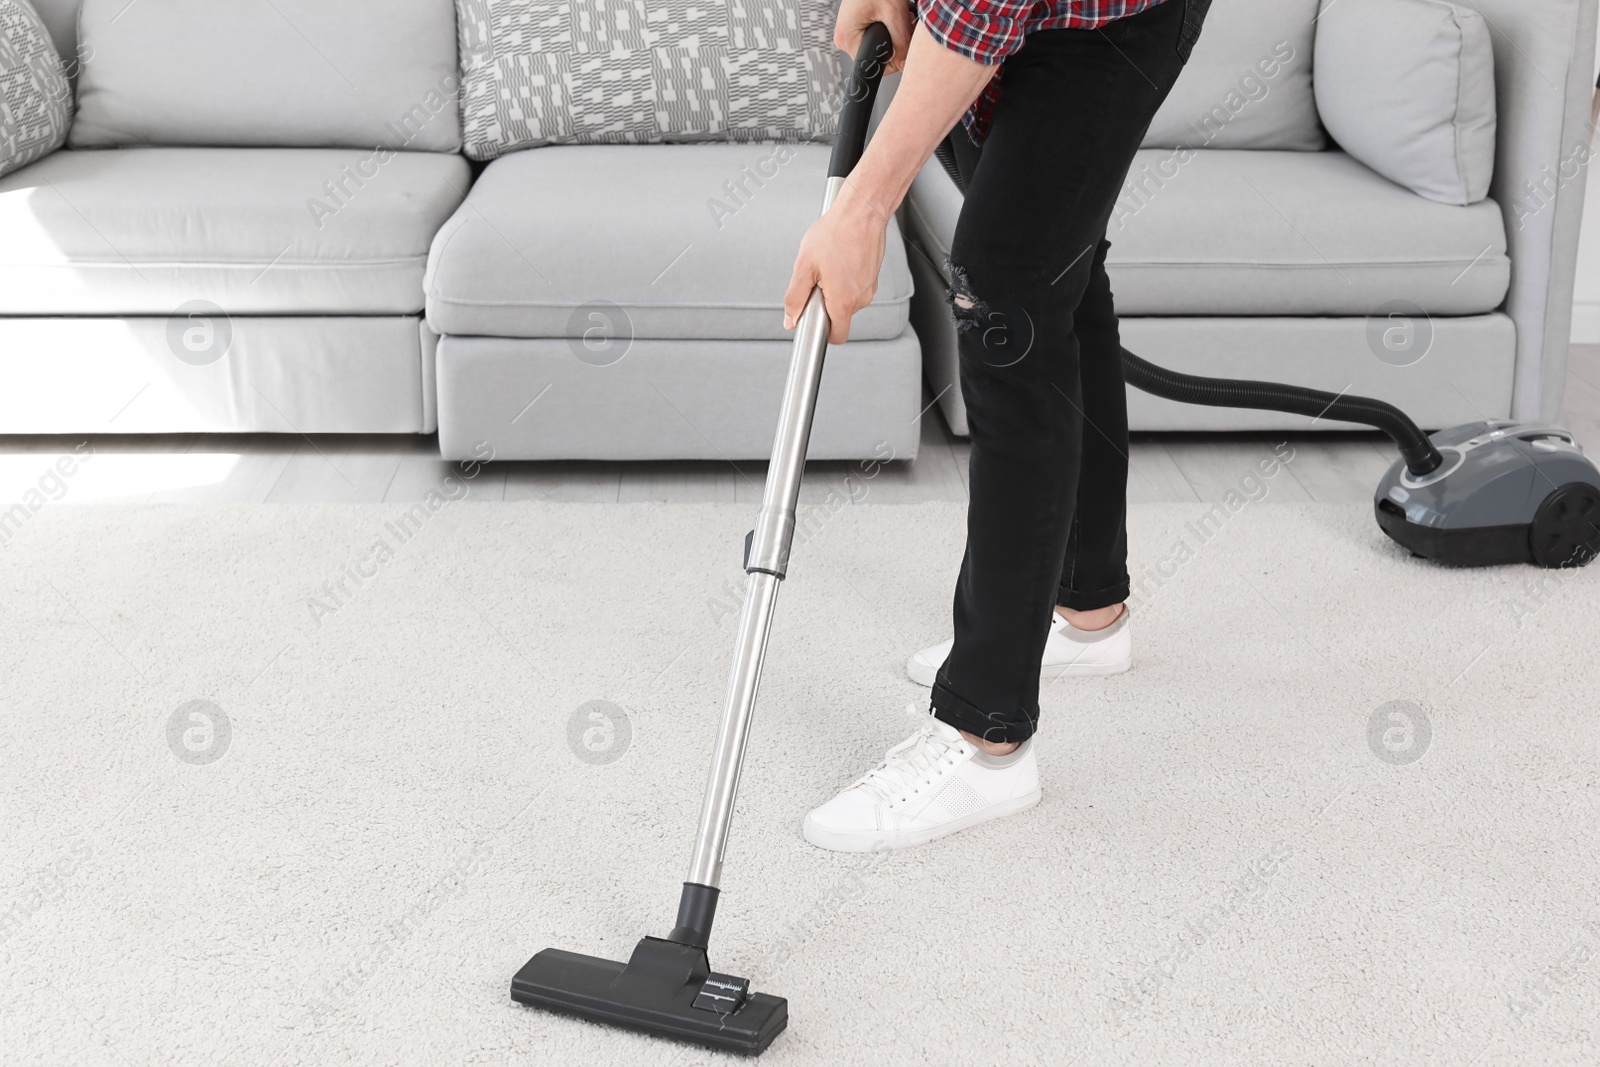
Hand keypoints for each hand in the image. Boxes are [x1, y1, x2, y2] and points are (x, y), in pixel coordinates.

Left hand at [782, 183, 888, 344]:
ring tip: (828, 265)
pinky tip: (839, 259)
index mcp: (844, 301)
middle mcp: (861, 298)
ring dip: (834, 290)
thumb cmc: (835, 233)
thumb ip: (795, 298)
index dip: (821, 331)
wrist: (862, 211)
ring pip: (847, 301)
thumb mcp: (804, 266)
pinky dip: (845, 279)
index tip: (811, 317)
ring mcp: (870, 287)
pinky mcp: (872, 277)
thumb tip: (791, 319)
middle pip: (840, 317)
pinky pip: (855, 288)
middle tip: (816, 279)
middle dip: (825, 304)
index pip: (837, 336)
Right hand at [834, 0, 914, 73]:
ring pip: (877, 46)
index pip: (873, 66)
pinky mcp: (854, 25)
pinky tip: (891, 15)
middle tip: (903, 23)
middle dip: (895, 44)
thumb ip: (901, 43)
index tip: (904, 43)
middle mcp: (844, 37)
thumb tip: (904, 65)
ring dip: (893, 34)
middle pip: (876, 57)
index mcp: (847, 38)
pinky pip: (873, 35)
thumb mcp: (894, 13)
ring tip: (899, 16)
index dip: (894, 59)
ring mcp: (848, 31)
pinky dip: (887, 27)